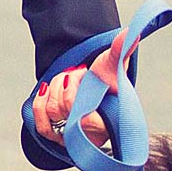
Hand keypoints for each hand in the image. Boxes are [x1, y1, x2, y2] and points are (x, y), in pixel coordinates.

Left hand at [32, 26, 137, 148]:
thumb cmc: (106, 79)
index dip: (75, 95)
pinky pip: (41, 125)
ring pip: (52, 113)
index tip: (82, 72)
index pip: (86, 119)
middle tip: (77, 72)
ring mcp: (71, 139)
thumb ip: (122, 50)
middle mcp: (89, 136)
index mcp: (107, 124)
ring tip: (66, 79)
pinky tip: (46, 88)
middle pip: (64, 111)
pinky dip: (40, 103)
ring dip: (55, 88)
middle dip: (67, 83)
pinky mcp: (56, 136)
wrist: (92, 87)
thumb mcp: (114, 64)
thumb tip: (131, 32)